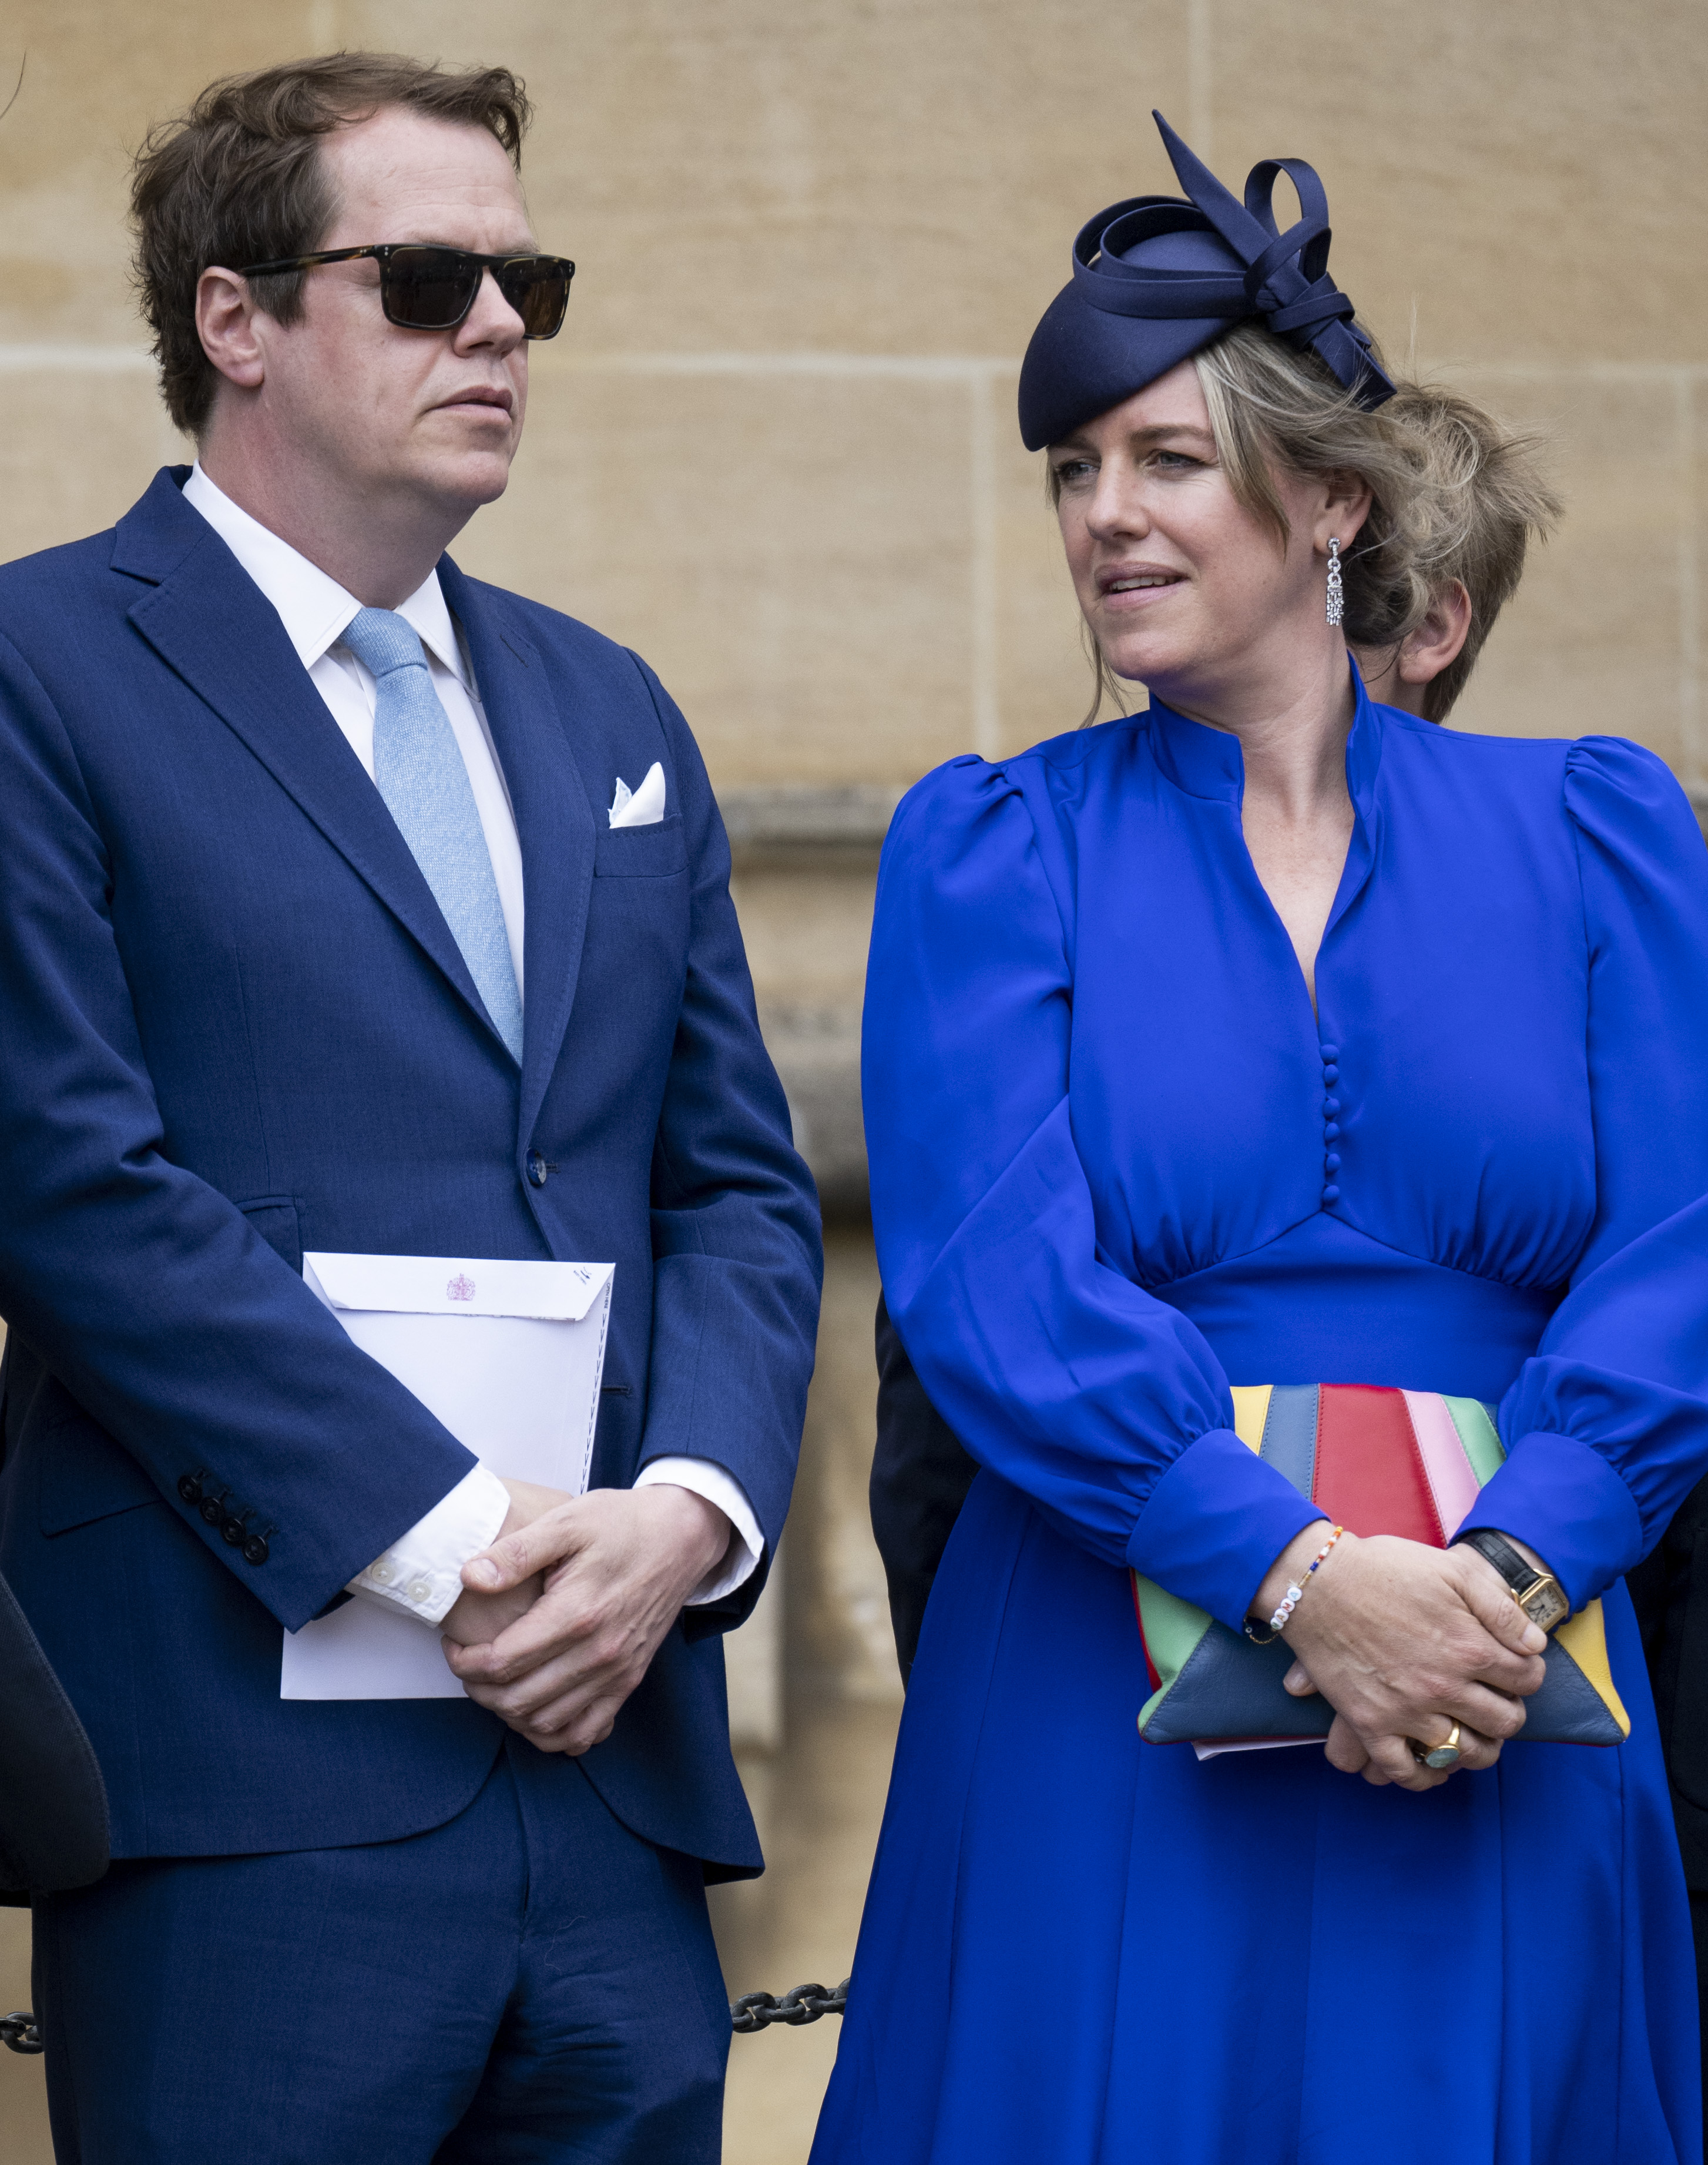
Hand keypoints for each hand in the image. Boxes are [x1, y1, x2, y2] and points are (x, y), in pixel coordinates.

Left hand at [440, 1485, 731, 1755]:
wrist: (681, 1535)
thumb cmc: (622, 1524)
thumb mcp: (566, 1521)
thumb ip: (515, 1552)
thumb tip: (469, 1577)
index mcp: (576, 1613)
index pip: (501, 1661)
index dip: (464, 1661)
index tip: (454, 1644)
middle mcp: (598, 1653)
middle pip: (517, 1700)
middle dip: (478, 1689)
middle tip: (468, 1664)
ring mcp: (617, 1672)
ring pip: (546, 1724)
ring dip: (510, 1713)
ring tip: (496, 1684)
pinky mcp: (630, 1681)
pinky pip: (585, 1733)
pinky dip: (554, 1734)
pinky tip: (536, 1711)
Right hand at [1253, 1523, 1548, 1791]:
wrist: (1317, 1580)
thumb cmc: (1385, 1568)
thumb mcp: (1452, 1571)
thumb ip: (1501, 1609)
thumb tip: (1535, 1645)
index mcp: (1468, 1648)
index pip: (1526, 1679)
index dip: (1529, 1673)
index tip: (1518, 1669)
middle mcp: (1443, 1686)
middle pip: (1503, 1722)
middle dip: (1509, 1712)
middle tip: (1498, 1702)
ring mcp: (1406, 1710)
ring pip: (1464, 1752)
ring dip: (1479, 1749)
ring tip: (1475, 1735)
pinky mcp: (1370, 1724)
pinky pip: (1405, 1769)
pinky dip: (1425, 1776)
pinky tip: (1434, 1766)